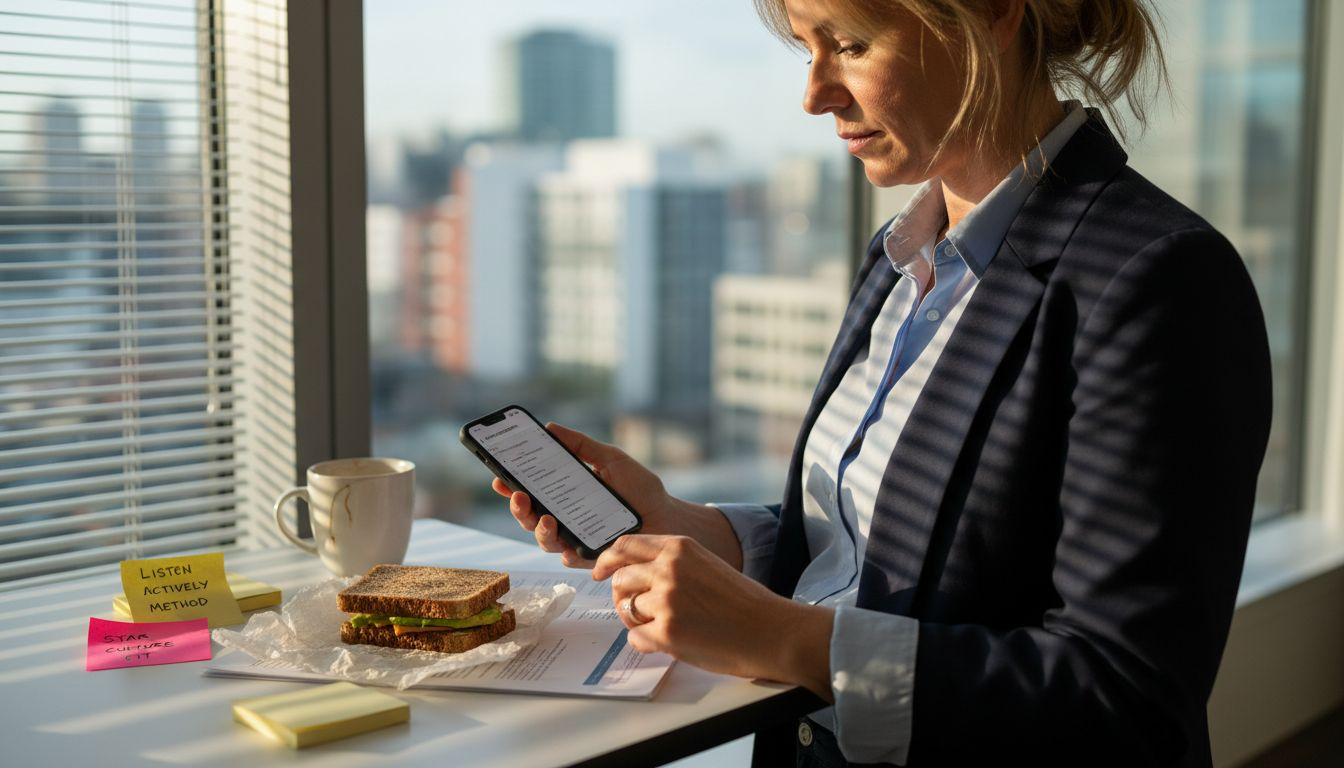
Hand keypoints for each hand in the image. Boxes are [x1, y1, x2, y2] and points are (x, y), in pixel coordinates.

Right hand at [491, 423, 738, 568]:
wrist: (668, 516)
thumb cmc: (640, 489)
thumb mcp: (610, 459)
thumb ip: (581, 445)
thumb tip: (550, 427)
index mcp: (566, 495)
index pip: (532, 492)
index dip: (511, 486)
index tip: (499, 476)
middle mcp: (565, 520)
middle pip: (530, 517)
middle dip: (518, 508)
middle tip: (517, 494)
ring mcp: (576, 540)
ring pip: (544, 540)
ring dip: (537, 529)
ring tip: (543, 517)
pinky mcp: (591, 558)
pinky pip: (569, 558)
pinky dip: (564, 549)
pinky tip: (565, 541)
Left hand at [594, 534, 834, 697]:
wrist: (771, 629)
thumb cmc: (742, 601)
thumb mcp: (705, 564)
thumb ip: (670, 563)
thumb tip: (630, 575)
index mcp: (679, 548)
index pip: (625, 545)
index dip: (606, 559)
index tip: (600, 572)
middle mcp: (668, 569)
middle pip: (619, 579)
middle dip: (622, 597)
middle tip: (638, 610)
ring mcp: (665, 600)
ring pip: (624, 610)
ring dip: (636, 621)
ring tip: (661, 627)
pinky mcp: (666, 632)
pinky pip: (635, 638)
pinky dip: (646, 643)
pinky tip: (670, 642)